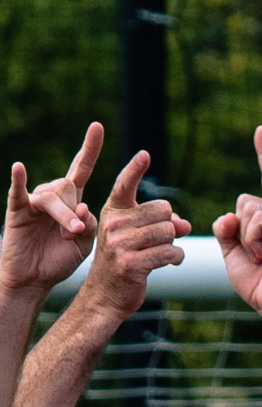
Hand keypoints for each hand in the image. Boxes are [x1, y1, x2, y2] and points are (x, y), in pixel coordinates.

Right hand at [0, 125, 104, 296]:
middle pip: (68, 186)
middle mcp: (52, 195)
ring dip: (63, 214)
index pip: (81, 169)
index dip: (90, 149)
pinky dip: (18, 179)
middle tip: (75, 232)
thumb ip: (89, 225)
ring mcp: (34, 201)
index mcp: (70, 200)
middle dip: (75, 210)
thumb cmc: (58, 260)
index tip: (97, 127)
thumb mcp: (83, 245)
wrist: (34, 279)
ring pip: (52, 196)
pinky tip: (19, 168)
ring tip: (68, 233)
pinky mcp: (17, 210)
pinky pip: (17, 192)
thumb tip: (83, 206)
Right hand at [80, 150, 190, 321]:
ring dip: (174, 243)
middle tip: (163, 239)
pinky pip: (170, 252)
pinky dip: (177, 257)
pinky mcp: (131, 263)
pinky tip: (171, 261)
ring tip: (166, 252)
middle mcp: (114, 224)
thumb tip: (184, 222)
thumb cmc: (125, 262)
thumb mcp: (137, 237)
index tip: (145, 154)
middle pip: (162, 210)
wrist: (105, 296)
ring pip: (168, 231)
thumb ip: (160, 224)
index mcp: (113, 211)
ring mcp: (121, 244)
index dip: (136, 169)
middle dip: (170, 225)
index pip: (126, 184)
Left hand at [213, 126, 261, 320]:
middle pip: (244, 200)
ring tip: (260, 257)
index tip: (260, 131)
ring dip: (245, 237)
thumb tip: (229, 215)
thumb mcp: (231, 250)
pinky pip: (257, 221)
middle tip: (254, 253)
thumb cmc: (255, 281)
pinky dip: (252, 240)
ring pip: (249, 209)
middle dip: (238, 227)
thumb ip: (226, 227)